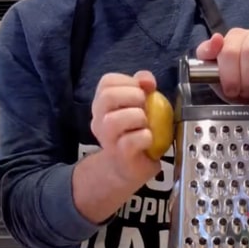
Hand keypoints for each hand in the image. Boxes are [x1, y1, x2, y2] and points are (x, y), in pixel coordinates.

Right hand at [90, 71, 160, 185]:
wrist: (128, 168)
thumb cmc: (134, 133)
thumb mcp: (138, 105)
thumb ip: (142, 86)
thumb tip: (147, 80)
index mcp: (103, 104)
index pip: (107, 81)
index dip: (129, 81)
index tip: (145, 89)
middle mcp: (99, 120)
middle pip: (107, 97)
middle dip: (133, 96)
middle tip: (145, 106)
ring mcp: (107, 139)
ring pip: (114, 120)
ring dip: (137, 117)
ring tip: (146, 123)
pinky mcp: (119, 156)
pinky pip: (129, 141)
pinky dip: (144, 137)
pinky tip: (149, 139)